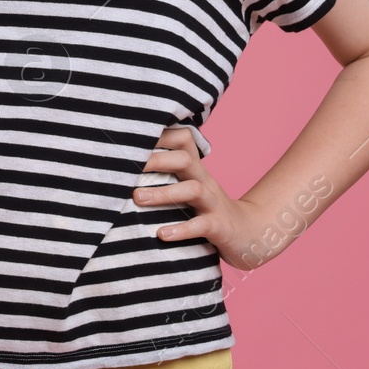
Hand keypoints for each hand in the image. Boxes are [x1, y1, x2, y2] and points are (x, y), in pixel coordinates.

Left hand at [133, 126, 290, 270]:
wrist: (248, 234)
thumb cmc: (205, 208)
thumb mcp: (186, 186)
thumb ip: (163, 174)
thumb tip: (120, 167)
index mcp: (194, 168)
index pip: (181, 139)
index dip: (160, 134)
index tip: (130, 135)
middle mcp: (204, 180)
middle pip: (184, 159)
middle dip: (156, 160)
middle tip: (125, 167)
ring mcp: (213, 202)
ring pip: (192, 190)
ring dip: (163, 193)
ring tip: (137, 198)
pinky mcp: (218, 226)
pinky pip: (201, 225)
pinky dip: (181, 230)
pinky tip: (162, 234)